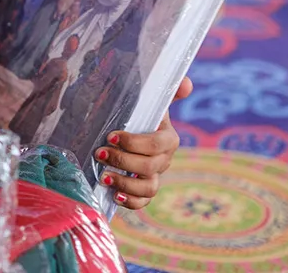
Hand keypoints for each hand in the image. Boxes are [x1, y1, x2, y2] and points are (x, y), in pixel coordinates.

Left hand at [93, 76, 192, 208]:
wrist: (129, 129)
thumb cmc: (138, 113)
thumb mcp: (150, 99)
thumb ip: (168, 89)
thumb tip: (187, 84)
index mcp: (168, 137)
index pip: (157, 144)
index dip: (135, 143)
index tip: (112, 136)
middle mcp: (164, 159)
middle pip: (150, 167)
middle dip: (123, 161)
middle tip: (100, 153)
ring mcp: (155, 176)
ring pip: (148, 188)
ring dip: (125, 184)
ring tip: (104, 177)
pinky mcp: (144, 189)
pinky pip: (143, 202)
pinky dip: (131, 202)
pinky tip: (114, 195)